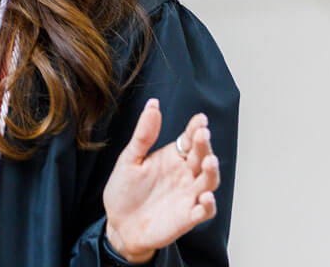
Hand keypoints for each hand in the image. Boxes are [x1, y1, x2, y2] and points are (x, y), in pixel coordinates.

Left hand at [101, 98, 220, 261]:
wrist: (118, 225)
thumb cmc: (124, 191)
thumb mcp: (129, 159)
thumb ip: (143, 134)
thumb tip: (153, 104)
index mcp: (172, 157)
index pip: (189, 139)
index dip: (196, 129)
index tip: (200, 119)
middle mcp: (184, 175)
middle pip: (202, 157)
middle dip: (204, 146)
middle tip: (202, 134)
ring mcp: (188, 196)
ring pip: (208, 181)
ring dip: (212, 172)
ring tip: (209, 161)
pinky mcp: (188, 218)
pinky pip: (204, 211)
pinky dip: (208, 204)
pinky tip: (205, 196)